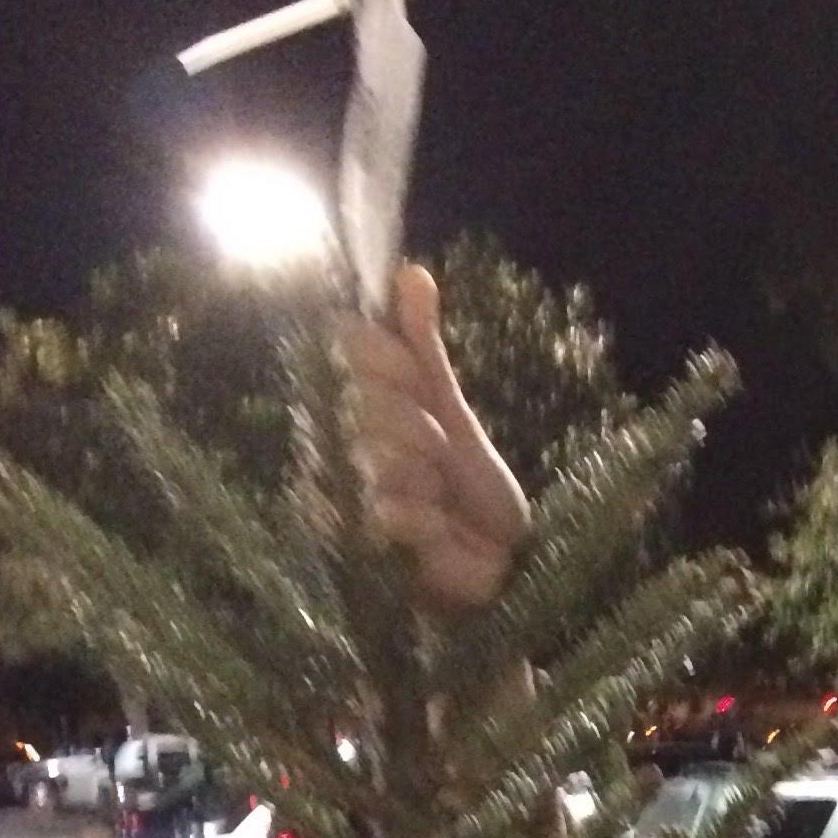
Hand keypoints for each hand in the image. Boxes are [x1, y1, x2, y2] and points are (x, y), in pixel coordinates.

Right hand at [332, 261, 530, 613]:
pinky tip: (433, 532)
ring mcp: (340, 487)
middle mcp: (341, 437)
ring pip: (378, 457)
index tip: (422, 388)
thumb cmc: (472, 491)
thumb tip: (411, 271)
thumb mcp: (453, 413)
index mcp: (362, 398)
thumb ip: (425, 350)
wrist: (496, 566)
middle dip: (421, 431)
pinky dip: (422, 522)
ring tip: (440, 501)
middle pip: (368, 401)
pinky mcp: (349, 539)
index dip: (393, 365)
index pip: (352, 345)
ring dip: (426, 480)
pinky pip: (384, 509)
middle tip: (441, 459)